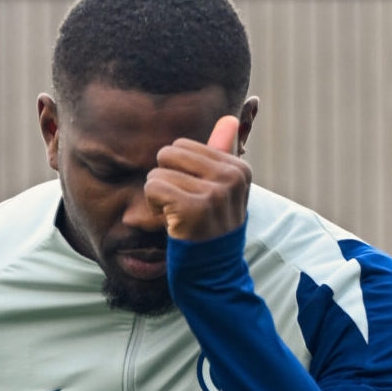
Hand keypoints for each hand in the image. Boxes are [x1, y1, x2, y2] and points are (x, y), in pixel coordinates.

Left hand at [144, 115, 250, 241]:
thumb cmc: (211, 227)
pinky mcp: (193, 208)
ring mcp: (214, 193)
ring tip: (178, 215)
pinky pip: (153, 187)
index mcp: (238, 168)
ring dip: (160, 196)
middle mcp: (230, 177)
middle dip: (167, 180)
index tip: (196, 197)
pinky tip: (171, 222)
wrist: (213, 272)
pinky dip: (153, 206)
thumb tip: (229, 118)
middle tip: (183, 206)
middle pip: (168, 153)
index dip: (180, 172)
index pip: (184, 146)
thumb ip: (223, 152)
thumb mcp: (222, 189)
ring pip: (158, 172)